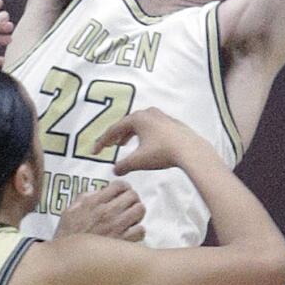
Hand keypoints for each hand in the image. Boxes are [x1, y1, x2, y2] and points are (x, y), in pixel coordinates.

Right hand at [56, 179, 145, 240]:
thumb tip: (98, 192)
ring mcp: (117, 226)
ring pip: (140, 210)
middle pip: (133, 195)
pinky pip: (141, 230)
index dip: (123, 188)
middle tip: (127, 206)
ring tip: (129, 219)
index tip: (122, 193)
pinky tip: (129, 234)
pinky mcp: (123, 241)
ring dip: (136, 214)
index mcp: (94, 202)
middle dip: (131, 199)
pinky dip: (137, 231)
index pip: (119, 185)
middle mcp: (107, 212)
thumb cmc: (67, 237)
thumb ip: (85, 198)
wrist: (68, 260)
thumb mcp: (70, 211)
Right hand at [96, 106, 226, 177]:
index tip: (93, 152)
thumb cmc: (163, 153)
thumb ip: (123, 165)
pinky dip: (142, 135)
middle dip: (115, 136)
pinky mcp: (171, 123)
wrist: (190, 150)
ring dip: (128, 134)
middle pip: (126, 124)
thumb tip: (114, 171)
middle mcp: (148, 113)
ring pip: (139, 125)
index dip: (102, 142)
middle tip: (107, 145)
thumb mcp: (138, 161)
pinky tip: (144, 144)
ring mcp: (161, 116)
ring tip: (123, 144)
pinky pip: (150, 127)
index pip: (113, 130)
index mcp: (137, 119)